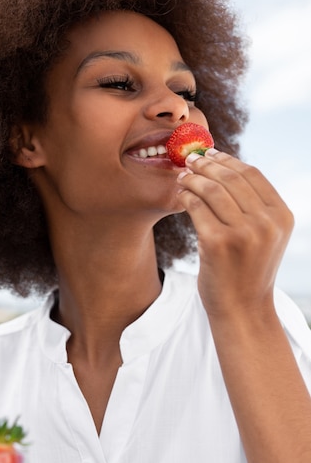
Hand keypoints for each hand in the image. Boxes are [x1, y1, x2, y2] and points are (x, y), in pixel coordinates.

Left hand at [176, 149, 293, 318]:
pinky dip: (186, 197)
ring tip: (182, 177)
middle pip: (231, 178)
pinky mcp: (218, 243)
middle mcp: (266, 223)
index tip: (210, 153)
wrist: (242, 309)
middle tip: (189, 160)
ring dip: (193, 178)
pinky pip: (197, 208)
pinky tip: (180, 195)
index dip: (228, 160)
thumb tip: (223, 166)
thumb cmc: (247, 270)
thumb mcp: (264, 236)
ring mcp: (244, 233)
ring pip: (212, 190)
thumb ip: (254, 206)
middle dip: (207, 164)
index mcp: (281, 216)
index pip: (252, 174)